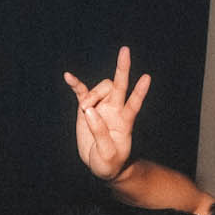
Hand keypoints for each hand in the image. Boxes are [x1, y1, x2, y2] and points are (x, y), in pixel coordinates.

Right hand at [64, 46, 150, 183]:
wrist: (99, 164)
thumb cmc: (109, 163)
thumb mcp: (107, 154)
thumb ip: (100, 132)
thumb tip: (89, 110)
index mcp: (125, 122)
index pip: (134, 104)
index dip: (139, 92)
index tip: (147, 78)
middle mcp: (115, 110)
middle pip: (119, 85)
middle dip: (123, 68)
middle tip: (125, 50)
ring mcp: (101, 106)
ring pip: (98, 89)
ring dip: (91, 97)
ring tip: (85, 112)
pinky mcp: (87, 107)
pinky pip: (81, 91)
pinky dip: (75, 84)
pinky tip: (67, 76)